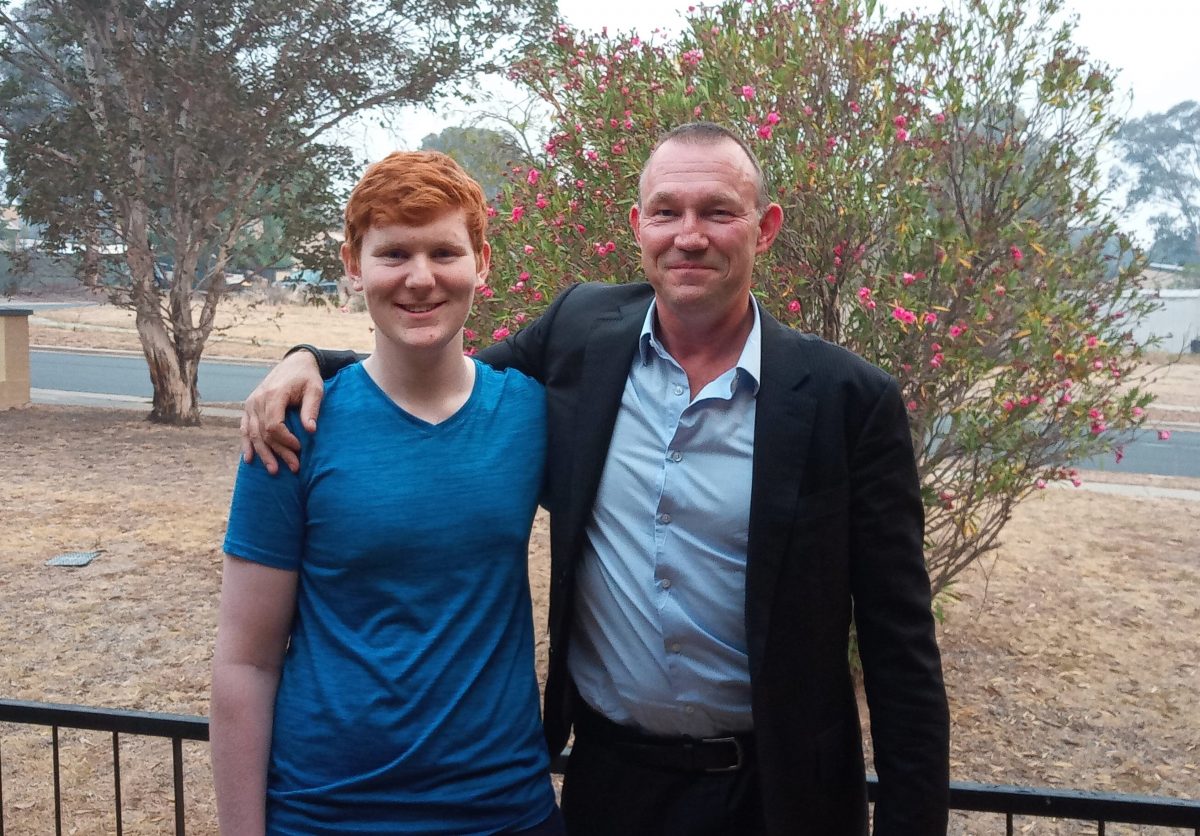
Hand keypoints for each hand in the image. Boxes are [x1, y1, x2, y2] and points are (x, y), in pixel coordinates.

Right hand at [240, 350, 323, 473]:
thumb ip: (311, 409)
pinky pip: (245, 428)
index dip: (286, 440)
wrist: (295, 362)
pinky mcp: (250, 406)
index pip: (274, 425)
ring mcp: (251, 403)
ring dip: (263, 453)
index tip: (300, 448)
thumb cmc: (307, 377)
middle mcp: (258, 400)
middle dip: (278, 452)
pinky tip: (249, 459)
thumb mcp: (315, 389)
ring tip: (274, 470)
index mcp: (274, 394)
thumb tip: (311, 431)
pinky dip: (247, 444)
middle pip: (264, 433)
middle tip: (294, 468)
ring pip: (253, 433)